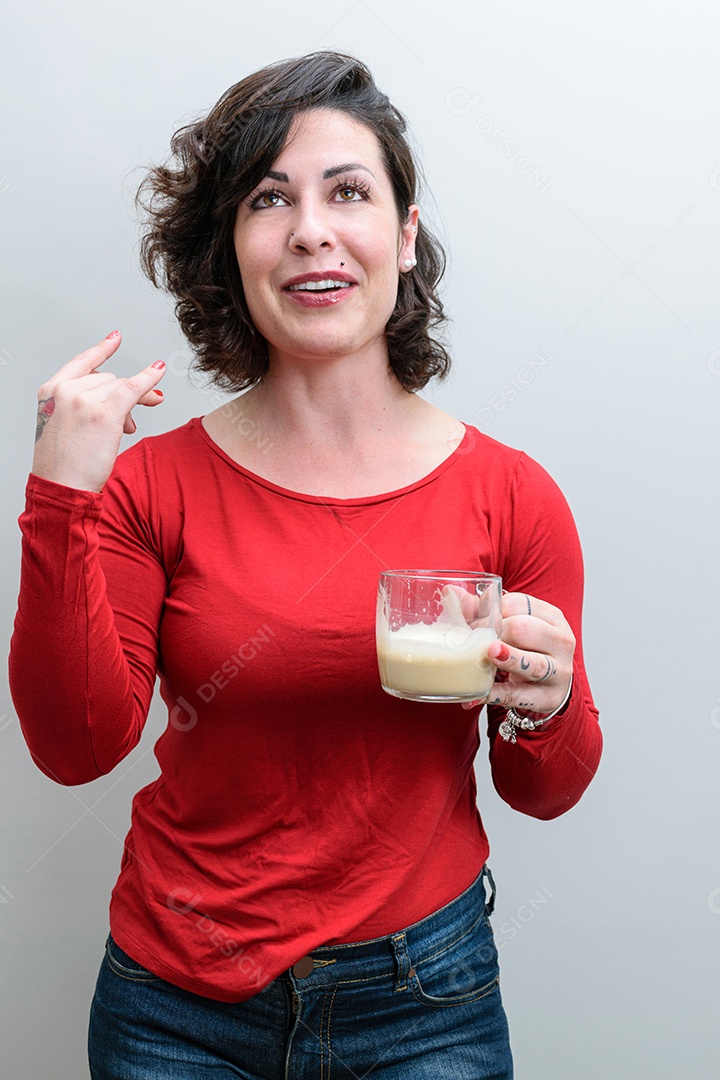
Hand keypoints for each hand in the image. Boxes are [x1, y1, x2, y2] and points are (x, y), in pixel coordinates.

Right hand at [32, 331, 165, 492]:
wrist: (61, 486)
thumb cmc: (63, 465)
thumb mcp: (65, 428)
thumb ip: (86, 409)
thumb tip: (125, 409)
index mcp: (50, 392)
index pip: (80, 362)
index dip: (101, 350)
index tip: (115, 339)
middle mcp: (66, 391)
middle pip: (108, 378)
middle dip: (122, 395)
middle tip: (129, 420)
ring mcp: (84, 400)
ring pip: (120, 386)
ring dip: (131, 404)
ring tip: (128, 427)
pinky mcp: (104, 413)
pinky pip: (132, 387)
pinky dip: (149, 378)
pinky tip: (159, 372)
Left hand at [462, 591, 574, 712]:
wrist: (551, 685)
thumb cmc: (528, 649)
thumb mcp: (513, 627)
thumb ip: (482, 611)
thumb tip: (452, 592)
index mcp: (551, 617)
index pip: (519, 604)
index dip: (491, 611)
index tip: (472, 623)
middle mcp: (560, 641)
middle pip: (524, 629)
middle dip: (494, 634)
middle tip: (472, 642)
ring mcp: (558, 672)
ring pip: (532, 664)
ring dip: (508, 658)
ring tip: (488, 655)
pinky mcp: (548, 698)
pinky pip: (519, 696)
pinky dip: (495, 694)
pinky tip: (477, 693)